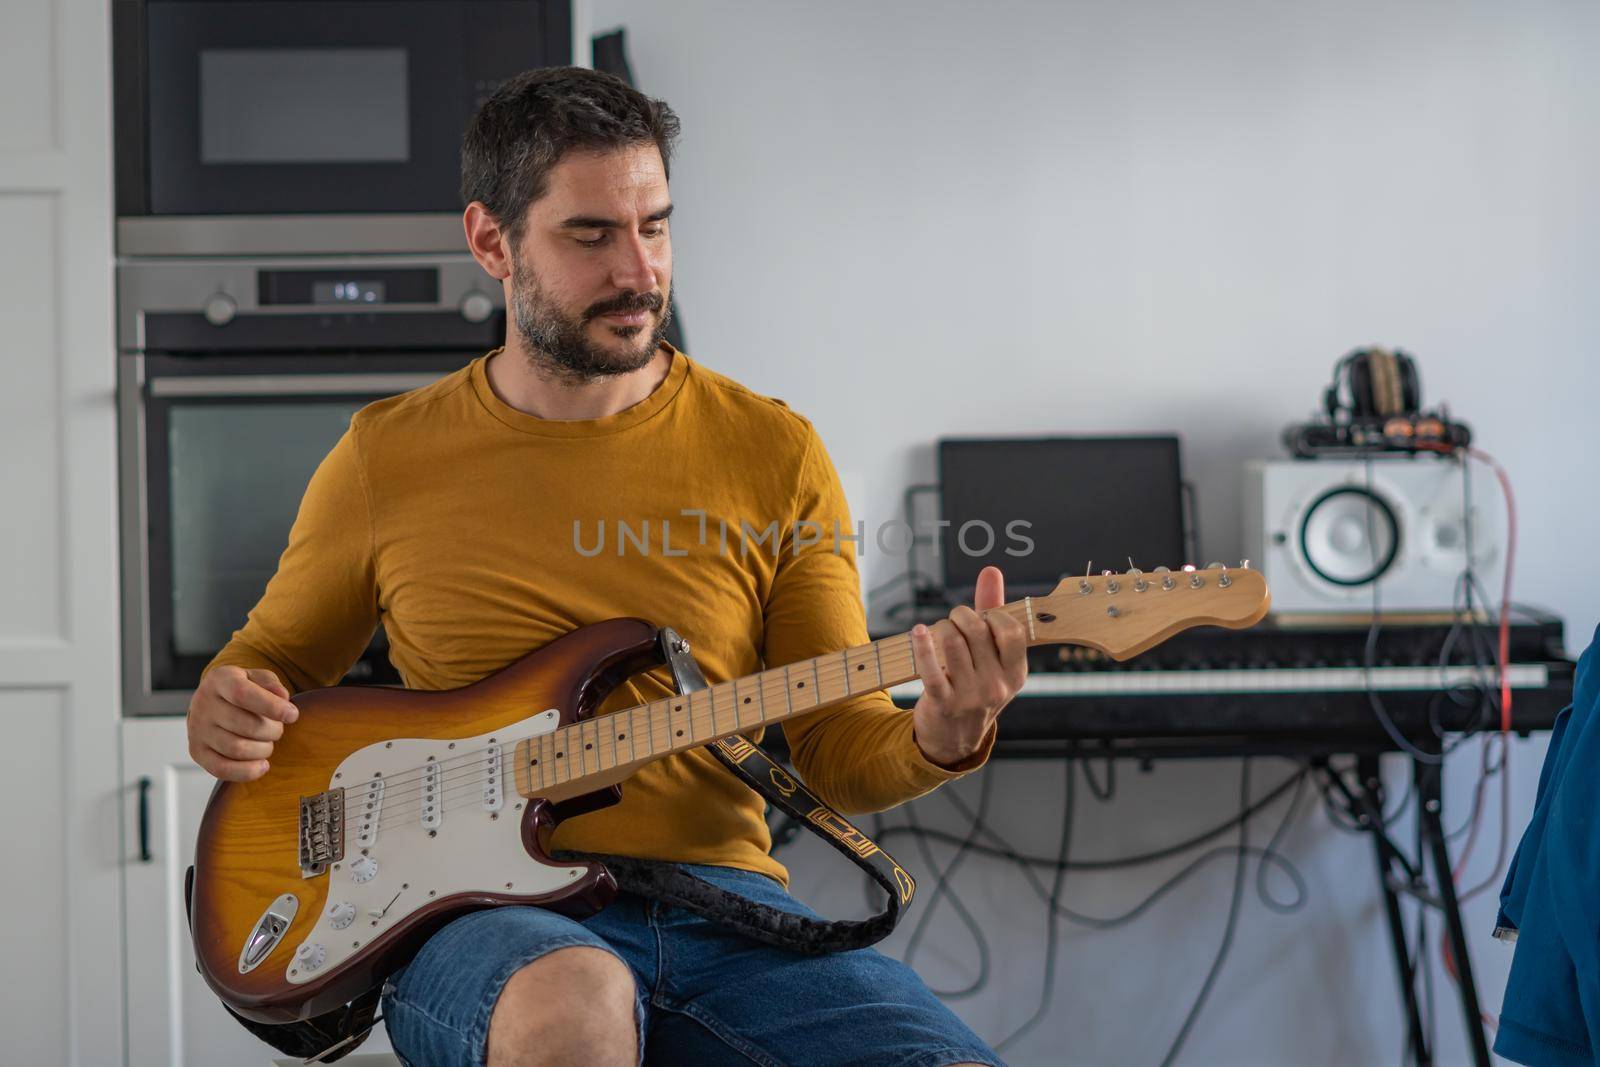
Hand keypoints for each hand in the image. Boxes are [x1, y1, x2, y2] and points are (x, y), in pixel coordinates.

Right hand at [187, 665, 298, 781]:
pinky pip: (221, 769)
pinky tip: (262, 765)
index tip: (293, 715)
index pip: (242, 694)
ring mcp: (197, 729)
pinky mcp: (197, 751)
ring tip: (268, 743)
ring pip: (236, 749)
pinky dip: (246, 772)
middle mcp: (203, 704)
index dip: (271, 706)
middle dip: (272, 731)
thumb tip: (282, 697)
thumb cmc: (243, 689)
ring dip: (262, 750)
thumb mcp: (258, 678)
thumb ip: (272, 684)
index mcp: (220, 680)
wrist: (212, 700)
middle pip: (244, 725)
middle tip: (278, 729)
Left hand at [909, 566, 1027, 766]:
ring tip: (938, 635)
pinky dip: (922, 645)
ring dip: (940, 629)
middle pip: (976, 631)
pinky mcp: (943, 702)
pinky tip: (917, 632)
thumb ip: (994, 610)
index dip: (992, 615)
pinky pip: (930, 667)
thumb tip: (991, 570)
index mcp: (1016, 673)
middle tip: (953, 620)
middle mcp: (997, 686)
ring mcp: (970, 696)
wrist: (954, 738)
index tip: (982, 618)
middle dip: (960, 616)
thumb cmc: (976, 685)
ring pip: (952, 642)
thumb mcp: (993, 657)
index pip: (1010, 631)